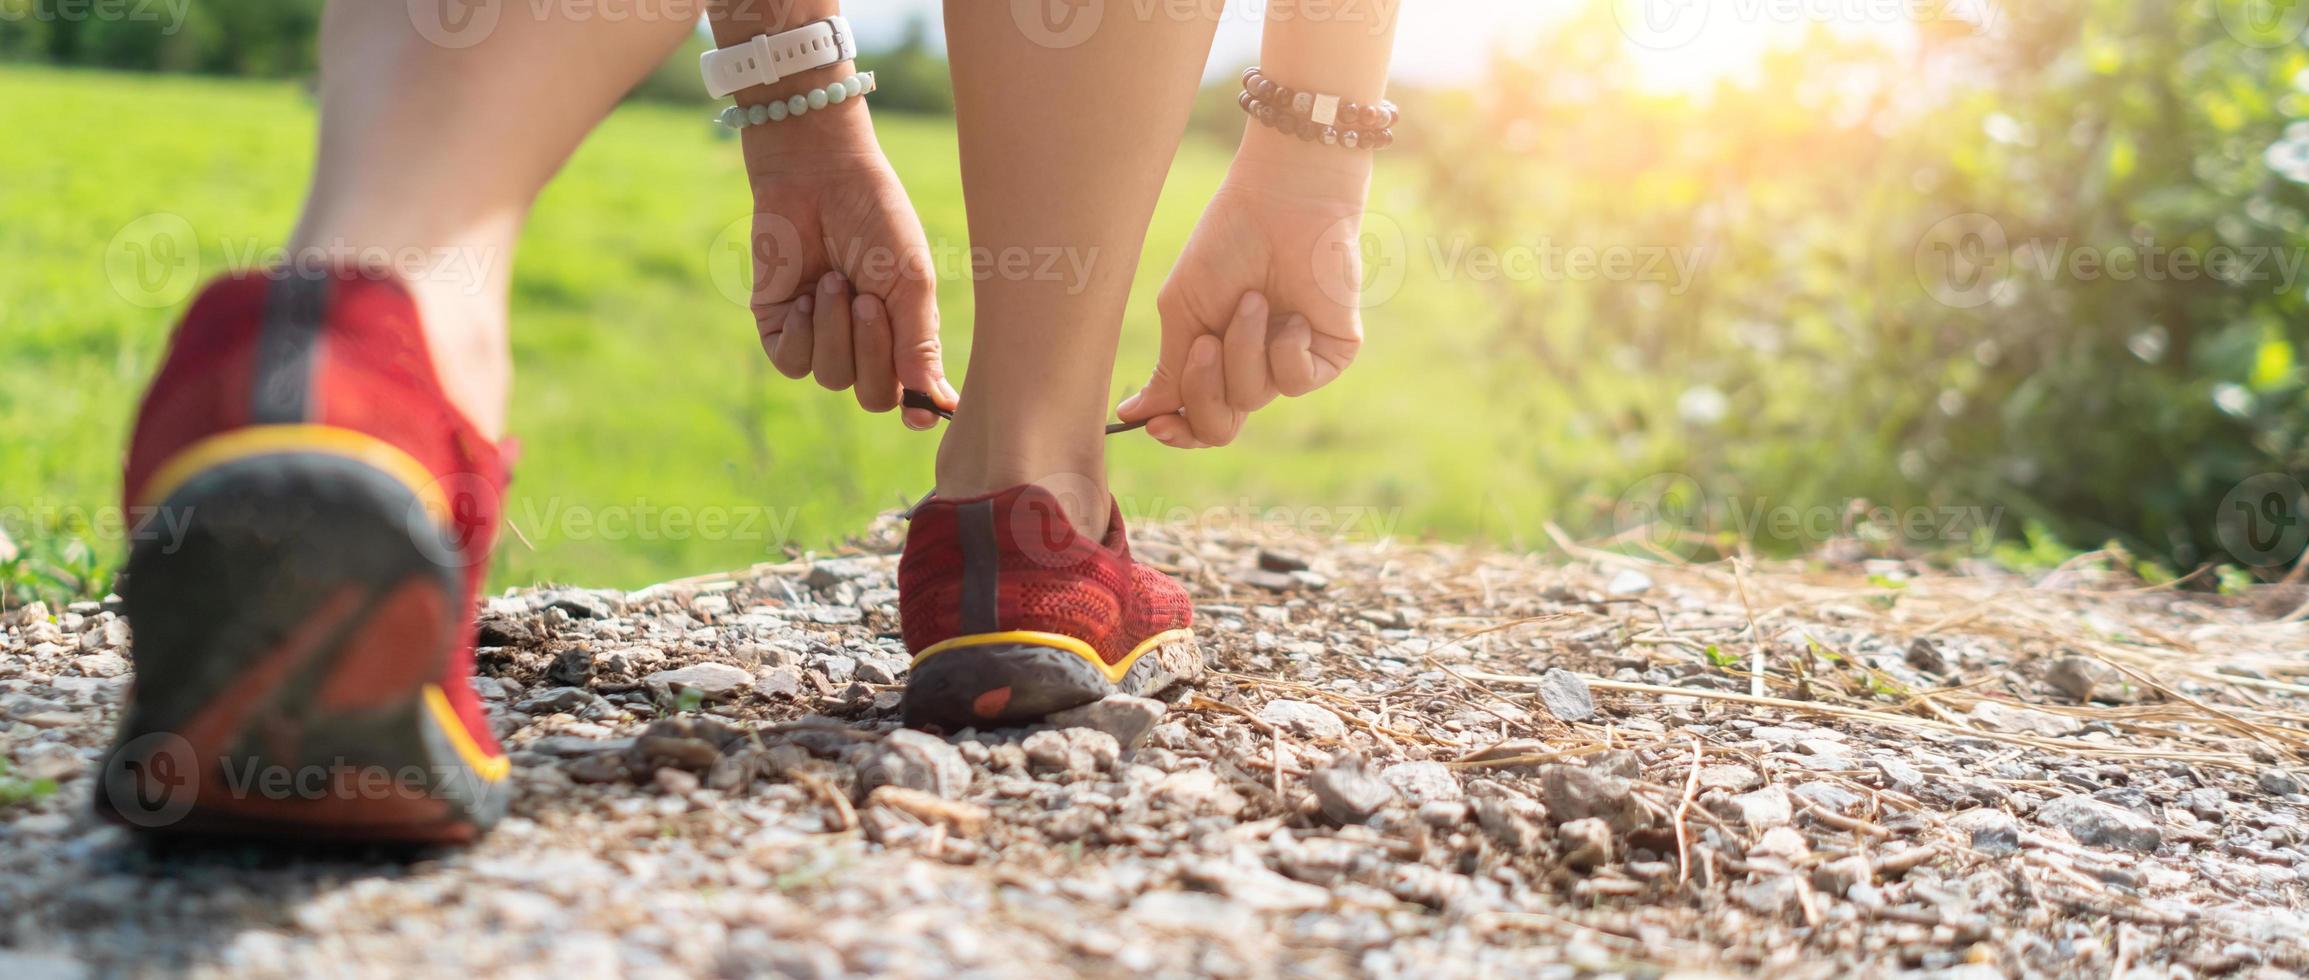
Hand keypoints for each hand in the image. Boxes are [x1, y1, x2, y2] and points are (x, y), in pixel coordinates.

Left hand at [742, 113, 956, 428]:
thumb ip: (918, 340)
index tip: (920, 412)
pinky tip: (805, 298)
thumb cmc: (876, 219)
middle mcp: (863, 343)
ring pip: (831, 378)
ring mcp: (820, 336)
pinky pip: (791, 362)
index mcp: (903, 334)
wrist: (820, 175)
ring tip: (834, 282)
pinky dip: (802, 335)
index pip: (911, 395)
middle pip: (872, 396)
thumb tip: (933, 401)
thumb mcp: (910, 279)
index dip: (917, 408)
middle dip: (871, 354)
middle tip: (867, 302)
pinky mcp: (780, 325)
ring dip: (834, 332)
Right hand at [1116, 164, 1368, 447]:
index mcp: (1217, 361)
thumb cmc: (1227, 246)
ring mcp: (1292, 363)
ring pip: (1252, 397)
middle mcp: (1254, 369)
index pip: (1198, 421)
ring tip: (1253, 299)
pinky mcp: (1332, 356)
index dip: (1177, 431)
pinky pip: (1296, 381)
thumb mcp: (1183, 309)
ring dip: (1243, 348)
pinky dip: (1285, 348)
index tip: (1156, 423)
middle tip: (1205, 344)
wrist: (1281, 204)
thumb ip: (1168, 369)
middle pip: (1221, 427)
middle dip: (1204, 390)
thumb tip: (1134, 416)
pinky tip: (1291, 314)